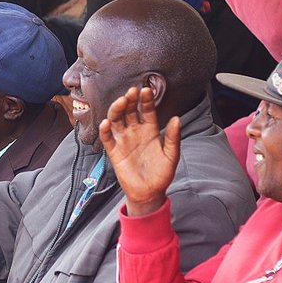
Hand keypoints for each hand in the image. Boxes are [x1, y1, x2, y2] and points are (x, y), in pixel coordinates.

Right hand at [99, 86, 179, 216]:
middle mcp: (135, 132)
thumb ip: (173, 137)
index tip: (146, 90)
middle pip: (129, 111)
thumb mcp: (172, 155)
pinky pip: (107, 138)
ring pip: (116, 120)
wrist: (150, 193)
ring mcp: (123, 140)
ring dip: (116, 109)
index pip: (146, 110)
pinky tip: (106, 123)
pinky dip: (105, 130)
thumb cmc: (162, 174)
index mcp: (150, 130)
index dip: (146, 100)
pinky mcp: (114, 151)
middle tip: (131, 92)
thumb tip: (177, 119)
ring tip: (120, 102)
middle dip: (129, 100)